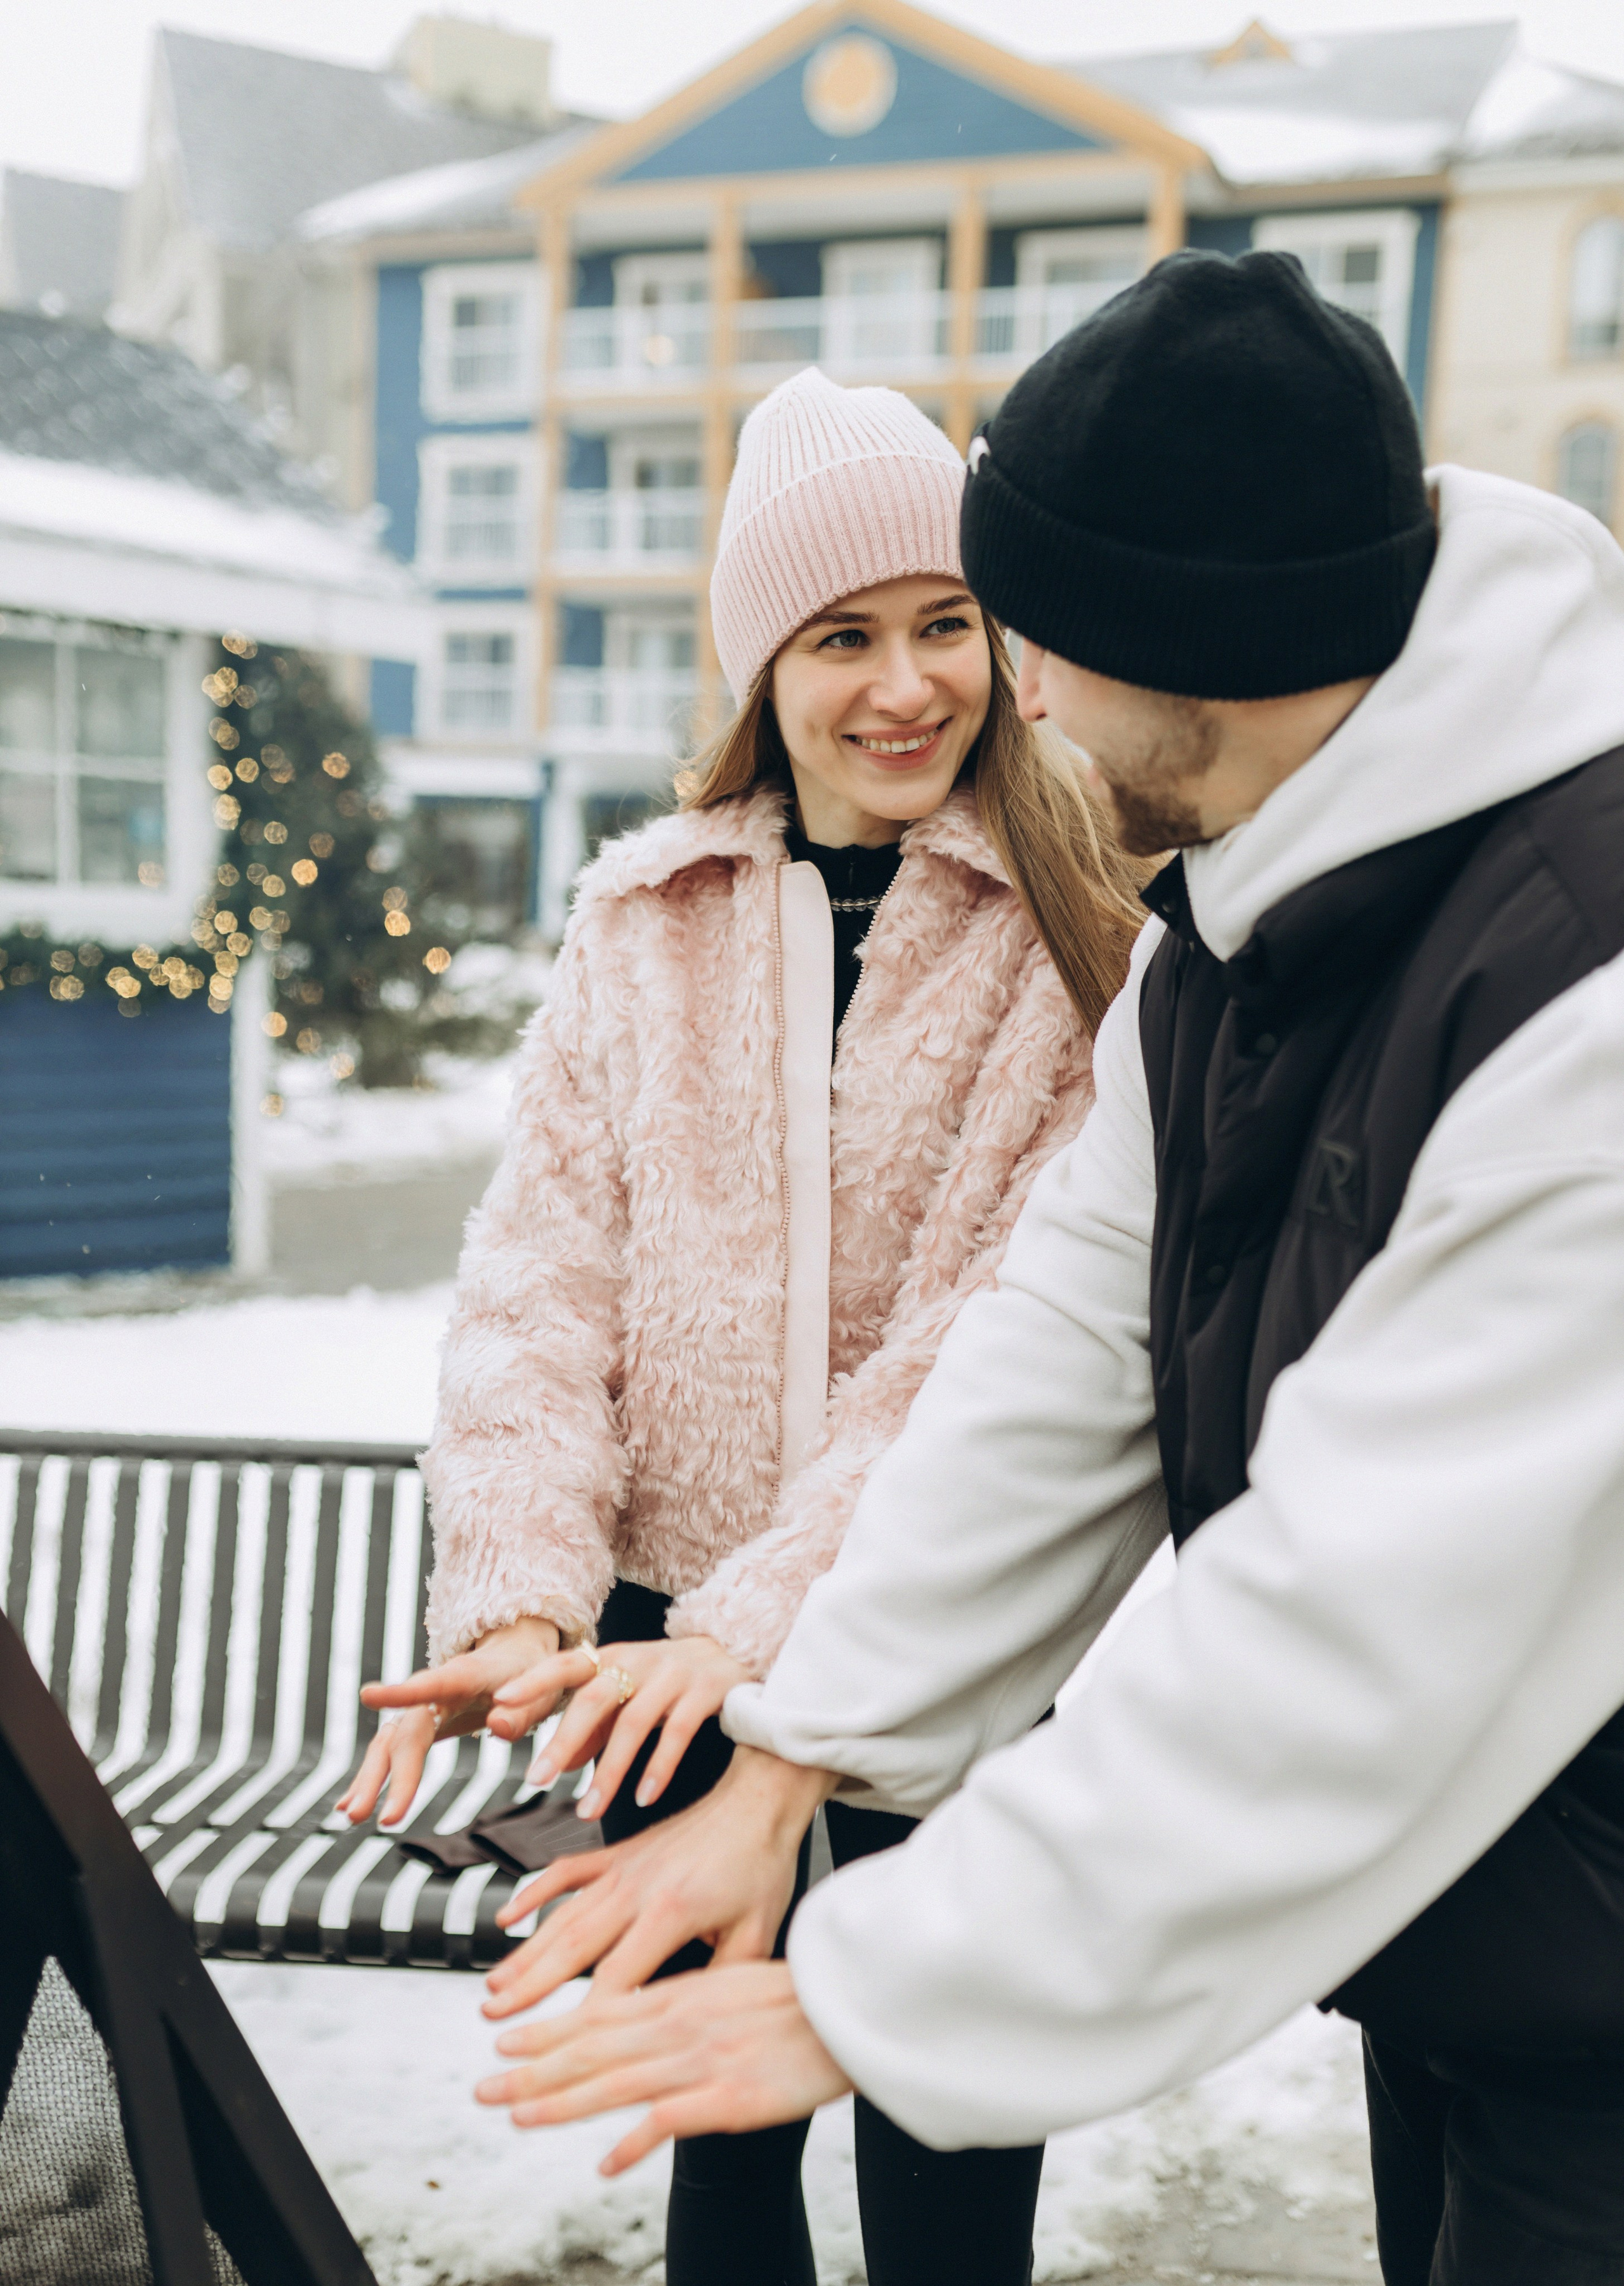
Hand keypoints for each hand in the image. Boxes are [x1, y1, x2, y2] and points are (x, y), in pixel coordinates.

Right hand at [336, 1615, 562, 1827]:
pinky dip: (373, 1777)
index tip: (368, 1694)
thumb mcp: (541, 1690)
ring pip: (389, 1743)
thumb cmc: (531, 1675)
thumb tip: (498, 1729)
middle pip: (404, 1732)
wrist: (515, 1657)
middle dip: (385, 1774)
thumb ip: (523, 1713)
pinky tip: (350, 1804)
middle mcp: (434, 1693)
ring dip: (369, 1779)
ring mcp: (423, 1710)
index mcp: (463, 1677)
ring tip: (350, 1816)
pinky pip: (391, 1752)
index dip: (401, 1690)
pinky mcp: (421, 1726)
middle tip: (367, 1816)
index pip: (430, 1684)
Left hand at [477, 1961, 852, 2173]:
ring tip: (519, 2116)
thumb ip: (687, 2004)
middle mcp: (681, 2025)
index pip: (599, 2013)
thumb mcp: (733, 1984)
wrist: (853, 2007)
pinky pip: (670, 2121)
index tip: (508, 2042)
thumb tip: (648, 2021)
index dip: (549, 2030)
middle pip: (593, 2049)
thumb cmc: (800, 1999)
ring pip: (616, 2082)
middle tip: (486, 2086)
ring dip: (562, 2102)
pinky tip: (606, 2163)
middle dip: (535, 2069)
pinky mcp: (730, 2098)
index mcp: (682, 1997)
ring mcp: (702, 2061)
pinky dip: (635, 2142)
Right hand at [483, 1746, 835, 2014]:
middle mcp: (637, 1888)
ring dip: (525, 1951)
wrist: (758, 1801)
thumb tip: (695, 2022)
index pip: (619, 1977)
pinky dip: (535, 1892)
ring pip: (562, 1915)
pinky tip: (508, 1914)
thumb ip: (720, 1979)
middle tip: (494, 2018)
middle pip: (573, 1946)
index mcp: (671, 1912)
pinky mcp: (619, 1853)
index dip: (588, 2016)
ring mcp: (623, 1868)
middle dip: (531, 1986)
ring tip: (494, 1985)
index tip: (561, 2049)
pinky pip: (567, 1871)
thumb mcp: (756, 1931)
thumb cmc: (762, 1863)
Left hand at [519, 1634, 751, 1822]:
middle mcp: (640, 1660)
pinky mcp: (705, 1693)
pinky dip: (658, 1768)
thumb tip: (562, 1764)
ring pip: (633, 1723)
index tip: (500, 1702)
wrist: (738, 1651)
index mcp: (613, 1657)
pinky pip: (678, 1733)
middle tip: (536, 1780)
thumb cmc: (670, 1678)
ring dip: (609, 1770)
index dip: (533, 1680)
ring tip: (588, 1810)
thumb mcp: (629, 1692)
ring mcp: (674, 1675)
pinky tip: (644, 1799)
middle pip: (595, 1698)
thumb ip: (595, 1725)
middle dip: (563, 1740)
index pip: (565, 1664)